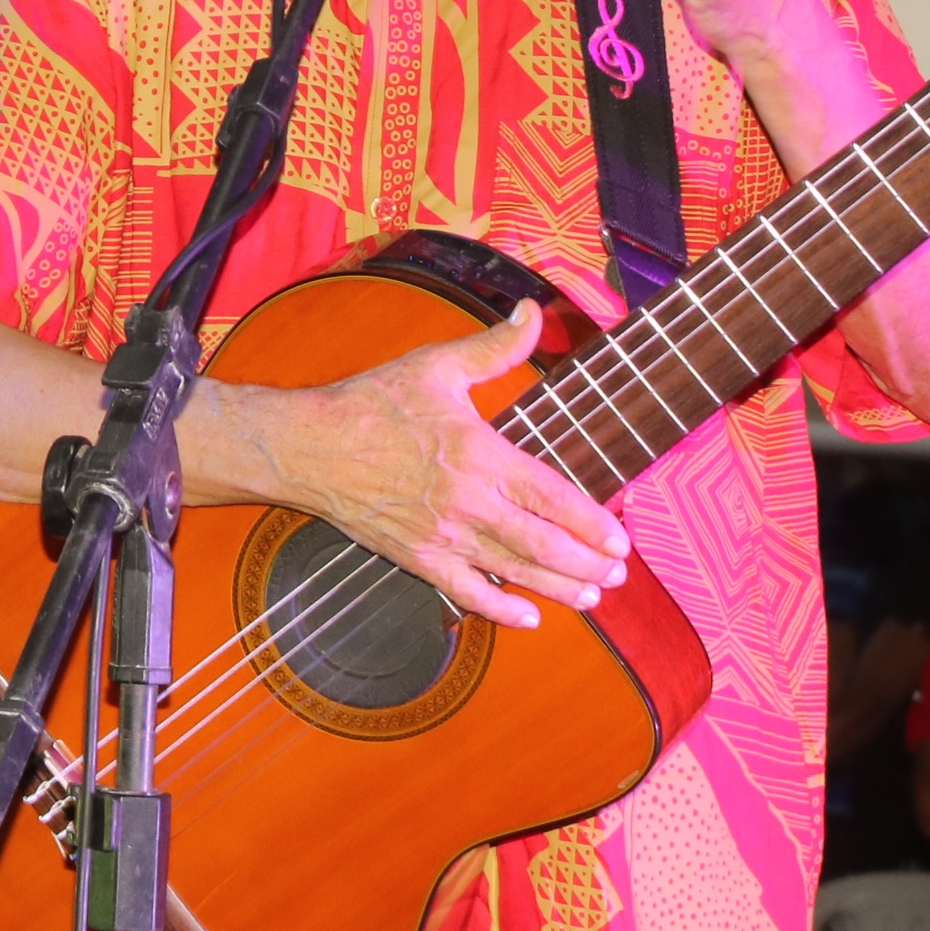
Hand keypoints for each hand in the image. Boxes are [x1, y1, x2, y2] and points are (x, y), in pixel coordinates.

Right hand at [228, 302, 628, 629]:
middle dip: (587, 565)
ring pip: (514, 572)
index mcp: (481, 454)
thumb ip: (494, 347)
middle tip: (616, 574)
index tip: (620, 540)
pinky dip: (501, 609)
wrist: (310, 446)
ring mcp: (443, 536)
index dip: (592, 524)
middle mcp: (469, 501)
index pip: (553, 497)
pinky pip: (467, 592)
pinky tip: (528, 618)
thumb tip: (534, 312)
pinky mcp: (417, 557)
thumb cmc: (372, 402)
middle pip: (543, 544)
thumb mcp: (437, 365)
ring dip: (559, 589)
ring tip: (591, 597)